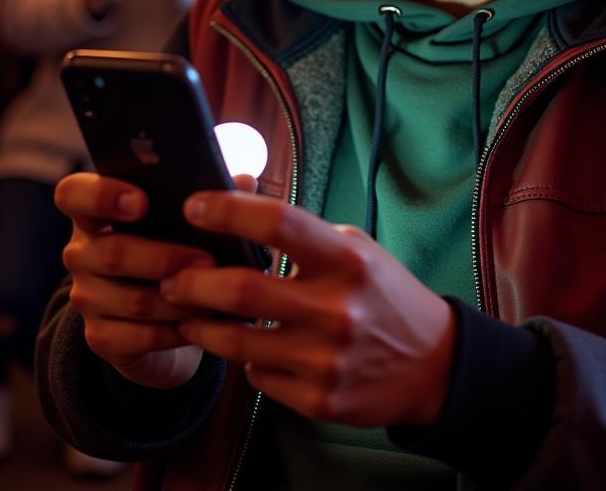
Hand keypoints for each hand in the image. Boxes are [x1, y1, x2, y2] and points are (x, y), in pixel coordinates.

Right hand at [54, 172, 257, 389]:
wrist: (158, 315)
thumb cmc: (173, 247)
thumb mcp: (182, 220)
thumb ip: (206, 194)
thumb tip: (245, 181)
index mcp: (95, 212)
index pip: (74, 194)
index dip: (102, 195)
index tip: (141, 202)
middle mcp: (81, 252)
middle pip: (111, 252)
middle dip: (164, 257)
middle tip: (207, 261)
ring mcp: (86, 297)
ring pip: (132, 299)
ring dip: (179, 299)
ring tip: (216, 294)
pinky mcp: (100, 337)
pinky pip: (139, 336)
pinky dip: (175, 331)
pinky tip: (201, 325)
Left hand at [159, 191, 456, 428]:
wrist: (433, 367)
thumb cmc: (381, 294)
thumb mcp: (354, 248)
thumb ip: (299, 233)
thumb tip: (234, 204)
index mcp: (347, 260)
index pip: (278, 225)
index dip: (228, 212)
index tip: (193, 206)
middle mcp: (336, 310)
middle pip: (241, 290)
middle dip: (191, 281)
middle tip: (171, 276)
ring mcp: (325, 361)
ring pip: (236, 343)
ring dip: (200, 324)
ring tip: (185, 311)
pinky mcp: (318, 401)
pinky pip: (257, 376)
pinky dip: (244, 359)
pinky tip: (243, 348)